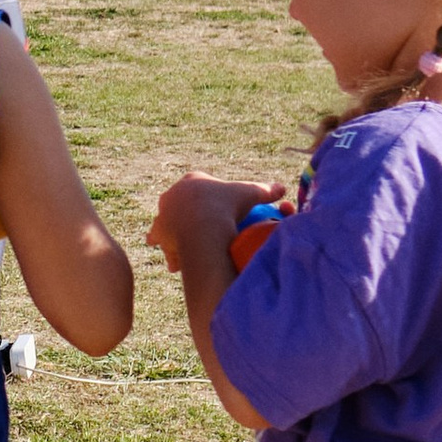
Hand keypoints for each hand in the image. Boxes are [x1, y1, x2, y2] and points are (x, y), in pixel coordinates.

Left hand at [147, 175, 268, 271]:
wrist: (204, 228)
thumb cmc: (228, 207)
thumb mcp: (251, 194)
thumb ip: (266, 190)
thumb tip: (283, 188)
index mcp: (192, 180)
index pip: (199, 185)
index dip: (208, 195)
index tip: (217, 207)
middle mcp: (172, 194)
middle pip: (181, 203)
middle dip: (187, 212)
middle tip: (201, 226)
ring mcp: (163, 213)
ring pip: (168, 223)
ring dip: (175, 232)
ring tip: (186, 244)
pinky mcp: (158, 232)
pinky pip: (162, 243)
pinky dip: (169, 251)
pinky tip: (174, 261)